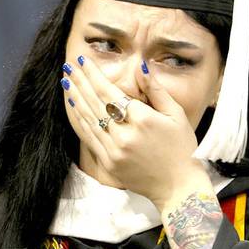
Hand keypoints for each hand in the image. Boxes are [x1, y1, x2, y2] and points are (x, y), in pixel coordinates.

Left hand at [62, 55, 211, 208]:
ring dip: (76, 98)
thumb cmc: (181, 147)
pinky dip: (80, 120)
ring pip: (89, 119)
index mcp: (143, 120)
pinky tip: (74, 107)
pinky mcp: (109, 164)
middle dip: (81, 82)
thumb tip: (139, 66)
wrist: (178, 186)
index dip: (94, 75)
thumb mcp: (175, 114)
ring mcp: (115, 151)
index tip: (84, 61)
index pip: (110, 92)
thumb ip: (156, 90)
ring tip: (67, 82)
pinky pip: (89, 138)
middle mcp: (125, 135)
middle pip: (96, 103)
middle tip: (69, 66)